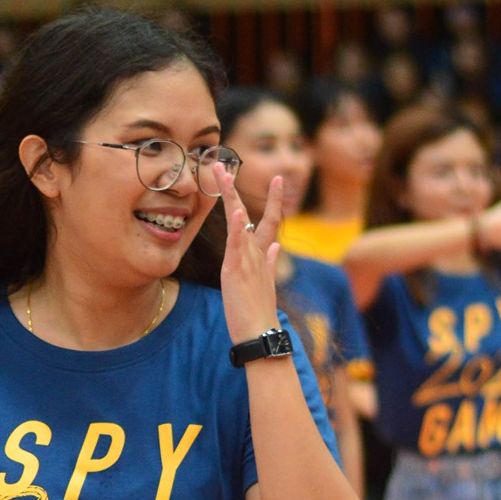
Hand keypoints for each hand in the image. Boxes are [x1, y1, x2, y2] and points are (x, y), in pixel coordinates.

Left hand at [216, 168, 283, 344]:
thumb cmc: (259, 312)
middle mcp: (256, 253)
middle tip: (224, 165)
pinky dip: (239, 227)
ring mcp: (247, 260)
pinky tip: (238, 211)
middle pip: (249, 214)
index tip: (277, 178)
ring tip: (223, 176)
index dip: (273, 199)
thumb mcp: (264, 284)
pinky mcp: (237, 271)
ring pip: (240, 223)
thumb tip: (276, 248)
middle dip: (235, 189)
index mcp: (261, 256)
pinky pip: (238, 245)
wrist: (260, 334)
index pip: (269, 221)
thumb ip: (270, 264)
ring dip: (232, 198)